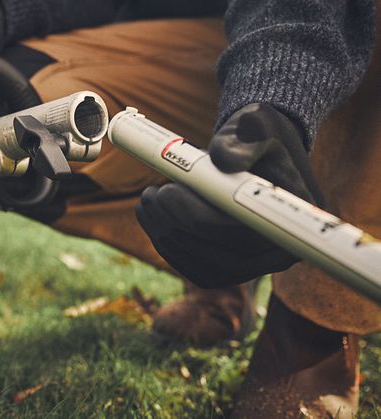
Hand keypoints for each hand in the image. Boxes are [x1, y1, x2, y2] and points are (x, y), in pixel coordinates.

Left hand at [135, 103, 323, 287]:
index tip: (167, 189)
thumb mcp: (257, 124)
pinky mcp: (230, 270)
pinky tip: (153, 219)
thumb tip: (223, 159)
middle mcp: (281, 251)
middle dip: (174, 225)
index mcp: (296, 216)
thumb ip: (246, 135)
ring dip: (165, 235)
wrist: (258, 154)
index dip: (198, 217)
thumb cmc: (259, 137)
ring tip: (148, 200)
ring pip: (203, 267)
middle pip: (222, 257)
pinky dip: (167, 246)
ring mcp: (255, 266)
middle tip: (149, 193)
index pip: (244, 234)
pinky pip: (194, 270)